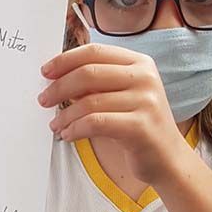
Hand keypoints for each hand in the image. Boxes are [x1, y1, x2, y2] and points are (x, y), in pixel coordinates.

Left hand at [38, 42, 187, 185]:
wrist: (167, 159)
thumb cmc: (138, 126)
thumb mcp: (122, 96)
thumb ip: (98, 83)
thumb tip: (57, 78)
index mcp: (140, 63)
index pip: (95, 52)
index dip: (65, 60)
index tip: (46, 72)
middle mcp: (145, 78)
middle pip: (89, 73)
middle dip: (59, 87)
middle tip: (43, 99)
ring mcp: (145, 101)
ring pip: (89, 102)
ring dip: (65, 115)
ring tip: (56, 125)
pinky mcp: (140, 127)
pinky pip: (95, 123)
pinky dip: (75, 129)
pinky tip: (68, 135)